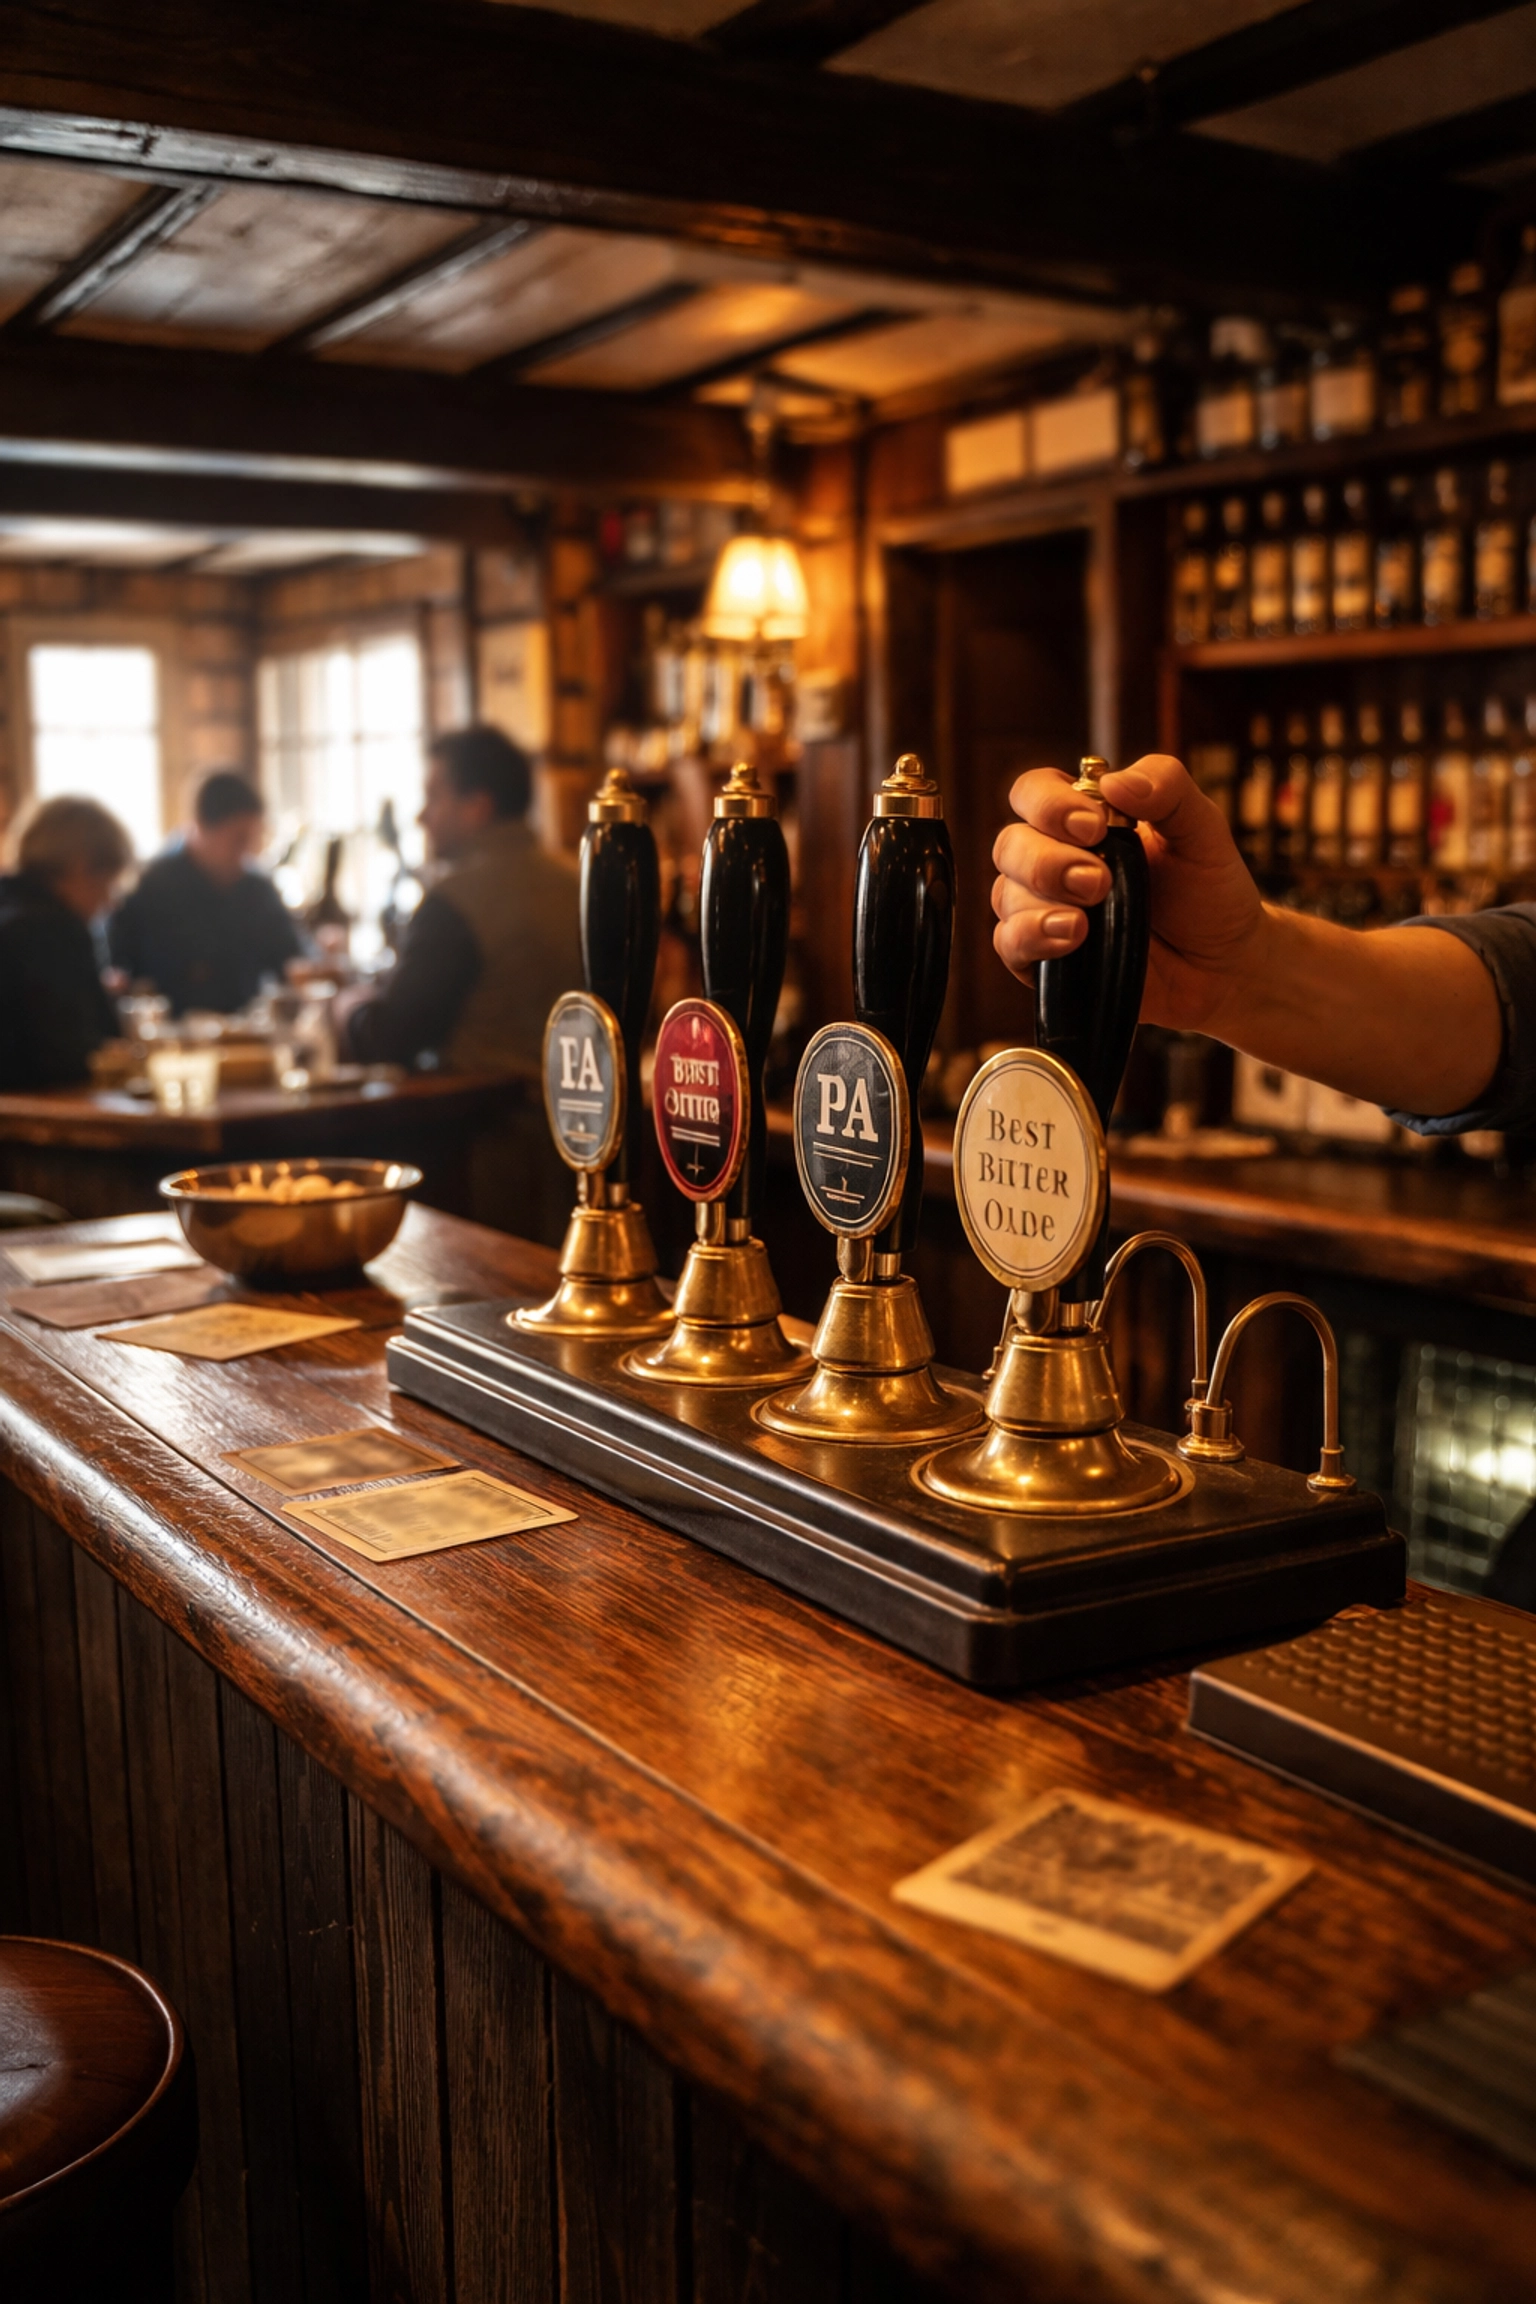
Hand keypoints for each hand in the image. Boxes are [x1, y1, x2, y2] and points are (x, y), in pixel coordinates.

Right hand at [991, 755, 1266, 1034]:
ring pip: (1005, 894)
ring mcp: (1045, 910)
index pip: (1033, 793)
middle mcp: (1054, 860)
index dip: (1049, 805)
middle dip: (1048, 861)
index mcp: (1083, 819)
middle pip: (1010, 844)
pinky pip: (1009, 944)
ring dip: (1042, 902)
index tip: (1096, 826)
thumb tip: (1114, 781)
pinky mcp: (1045, 959)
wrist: (1225, 966)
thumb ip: (1167, 788)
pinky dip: (1031, 937)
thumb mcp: (1202, 829)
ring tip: (1086, 921)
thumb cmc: (1210, 894)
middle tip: (1099, 881)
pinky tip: (1071, 938)